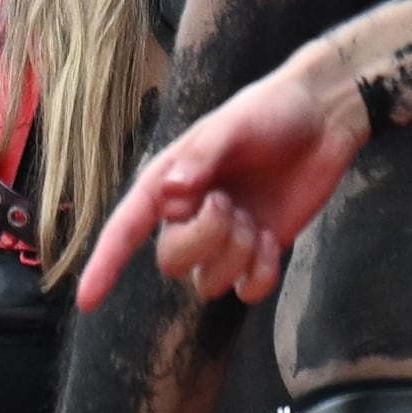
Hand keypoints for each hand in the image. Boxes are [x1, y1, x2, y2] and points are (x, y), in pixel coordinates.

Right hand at [75, 62, 366, 308]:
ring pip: (208, 283)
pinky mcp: (258, 251)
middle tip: (231, 206)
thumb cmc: (271, 111)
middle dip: (203, 241)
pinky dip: (261, 275)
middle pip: (171, 261)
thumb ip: (202, 157)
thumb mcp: (232, 124)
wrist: (324, 117)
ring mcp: (224, 237)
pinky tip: (274, 242)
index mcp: (170, 182)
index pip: (126, 227)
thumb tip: (171, 195)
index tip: (86, 301)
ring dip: (235, 257)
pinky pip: (246, 291)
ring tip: (256, 221)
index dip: (105, 264)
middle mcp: (190, 214)